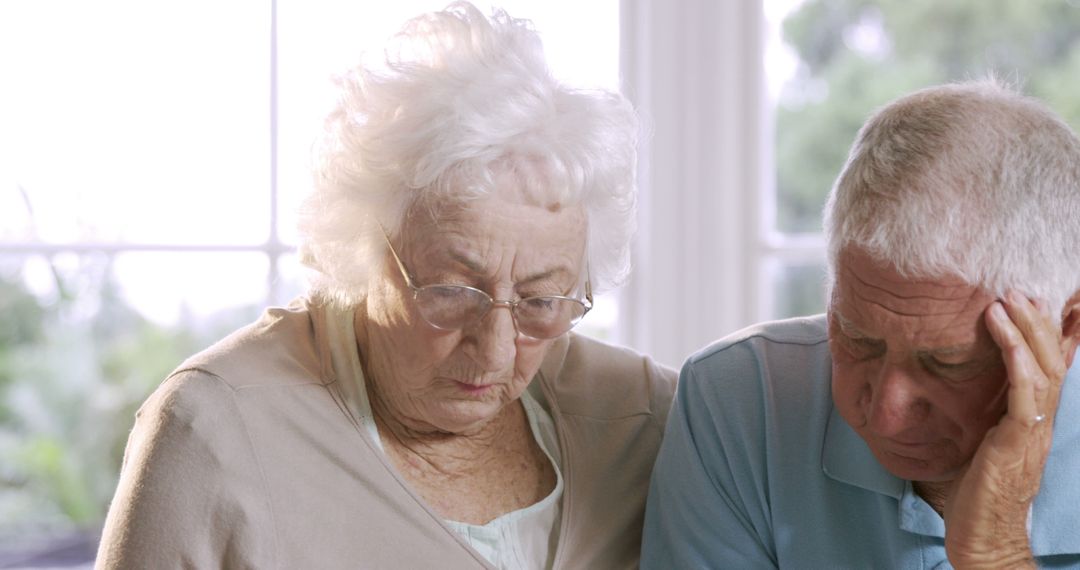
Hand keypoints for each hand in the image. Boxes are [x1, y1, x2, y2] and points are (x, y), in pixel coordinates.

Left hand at [943, 292, 1066, 568]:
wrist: (982, 536)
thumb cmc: (974, 491)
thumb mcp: (978, 440)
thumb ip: (979, 411)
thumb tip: (952, 380)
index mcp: (1033, 418)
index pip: (1050, 367)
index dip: (1052, 333)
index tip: (1041, 298)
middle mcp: (1040, 421)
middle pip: (1054, 359)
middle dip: (1038, 321)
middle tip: (1018, 287)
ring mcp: (1032, 431)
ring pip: (1043, 368)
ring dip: (1026, 329)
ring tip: (1008, 299)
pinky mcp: (1016, 442)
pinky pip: (1025, 392)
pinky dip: (1015, 357)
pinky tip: (1002, 332)